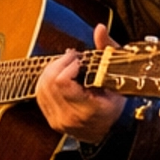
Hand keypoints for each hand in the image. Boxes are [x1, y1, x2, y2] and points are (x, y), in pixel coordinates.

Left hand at [36, 23, 122, 145]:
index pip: (62, 82)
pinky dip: (46, 81)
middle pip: (49, 82)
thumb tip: (100, 28)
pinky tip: (58, 75)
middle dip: (59, 63)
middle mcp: (70, 118)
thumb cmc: (118, 103)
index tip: (81, 60)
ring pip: (42, 87)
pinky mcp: (51, 120)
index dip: (69, 65)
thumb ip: (107, 50)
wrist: (113, 131)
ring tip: (66, 64)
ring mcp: (58, 121)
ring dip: (52, 70)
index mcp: (88, 109)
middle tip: (72, 57)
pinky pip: (40, 95)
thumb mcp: (117, 76)